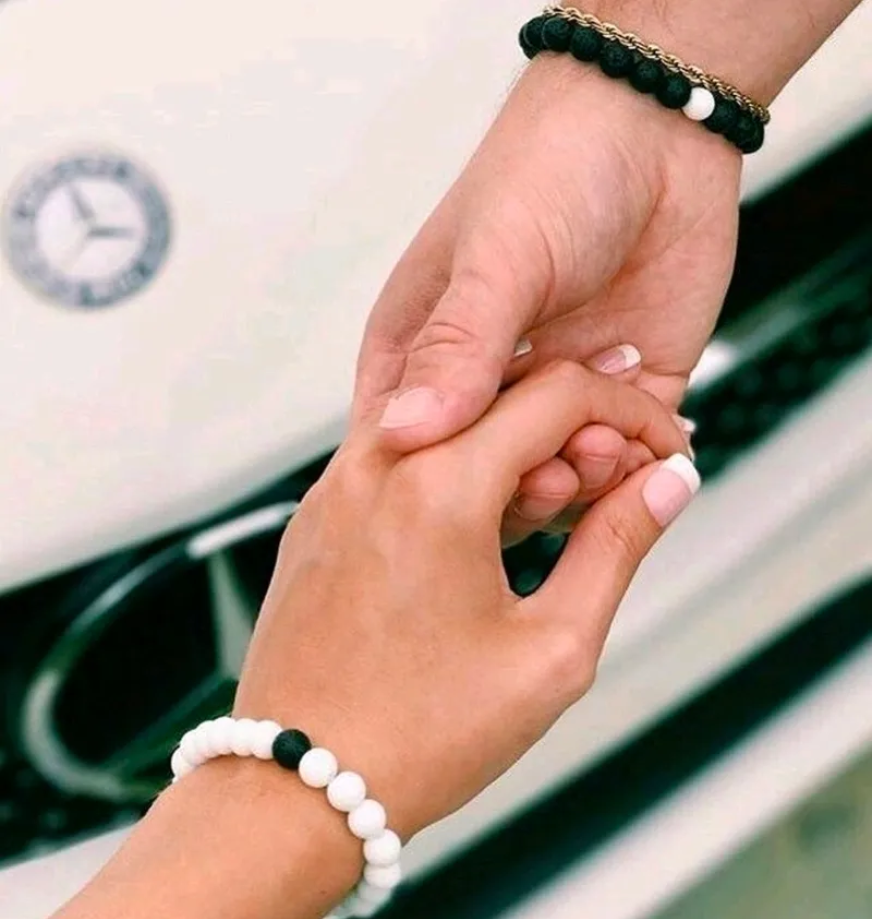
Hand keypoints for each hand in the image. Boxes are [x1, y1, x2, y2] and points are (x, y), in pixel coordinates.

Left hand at [235, 361, 696, 839]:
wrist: (293, 788)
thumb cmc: (413, 737)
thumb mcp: (550, 650)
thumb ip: (615, 548)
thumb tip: (661, 485)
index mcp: (435, 488)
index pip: (560, 394)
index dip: (630, 412)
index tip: (659, 448)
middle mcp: (377, 465)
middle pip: (502, 391)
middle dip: (578, 423)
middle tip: (620, 479)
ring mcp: (340, 487)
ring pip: (450, 417)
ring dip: (517, 443)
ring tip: (561, 506)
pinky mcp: (323, 513)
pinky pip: (403, 454)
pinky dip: (460, 466)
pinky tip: (493, 520)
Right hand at [355, 54, 738, 535]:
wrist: (658, 130)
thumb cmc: (550, 172)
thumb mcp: (494, 260)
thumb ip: (457, 348)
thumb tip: (405, 433)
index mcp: (422, 353)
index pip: (409, 449)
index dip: (436, 485)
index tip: (471, 493)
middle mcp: (487, 384)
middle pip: (486, 481)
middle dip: (519, 488)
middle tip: (554, 471)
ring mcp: (556, 392)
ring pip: (558, 477)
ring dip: (583, 477)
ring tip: (606, 442)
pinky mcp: (624, 392)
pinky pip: (625, 457)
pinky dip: (635, 467)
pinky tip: (646, 447)